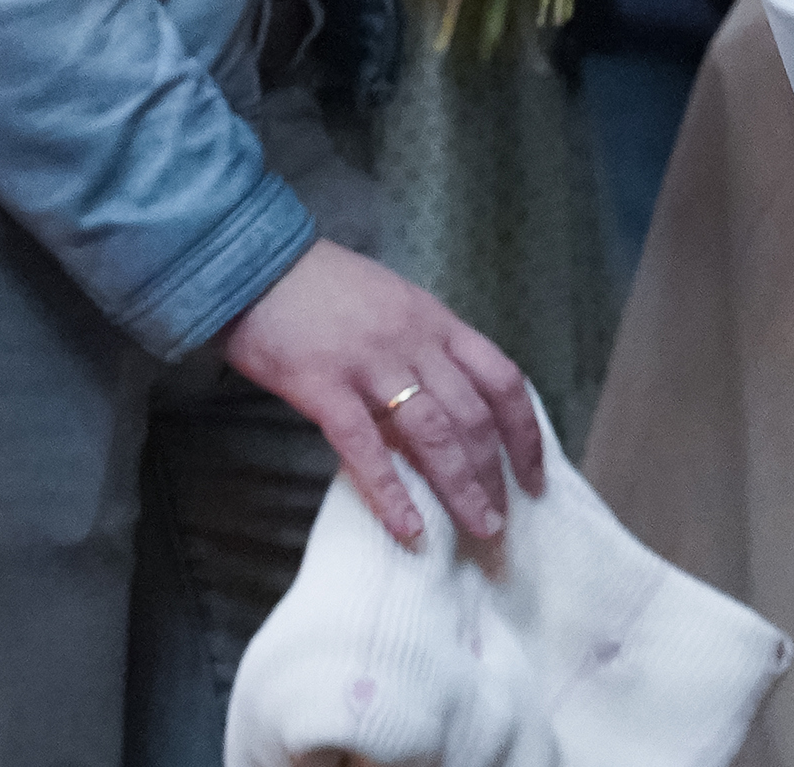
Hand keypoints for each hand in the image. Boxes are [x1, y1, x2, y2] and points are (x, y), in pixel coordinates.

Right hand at [220, 240, 545, 547]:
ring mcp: (372, 364)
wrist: (258, 264)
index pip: (504, 382)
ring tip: (477, 528)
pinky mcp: (322, 386)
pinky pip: (364, 447)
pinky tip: (407, 527)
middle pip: (474, 417)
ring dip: (460, 487)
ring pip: (433, 434)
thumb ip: (426, 348)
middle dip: (495, 474)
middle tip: (503, 524)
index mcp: (439, 324)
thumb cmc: (327, 288)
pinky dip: (390, 491)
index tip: (534, 476)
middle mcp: (417, 344)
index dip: (525, 433)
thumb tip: (453, 402)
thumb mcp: (396, 304)